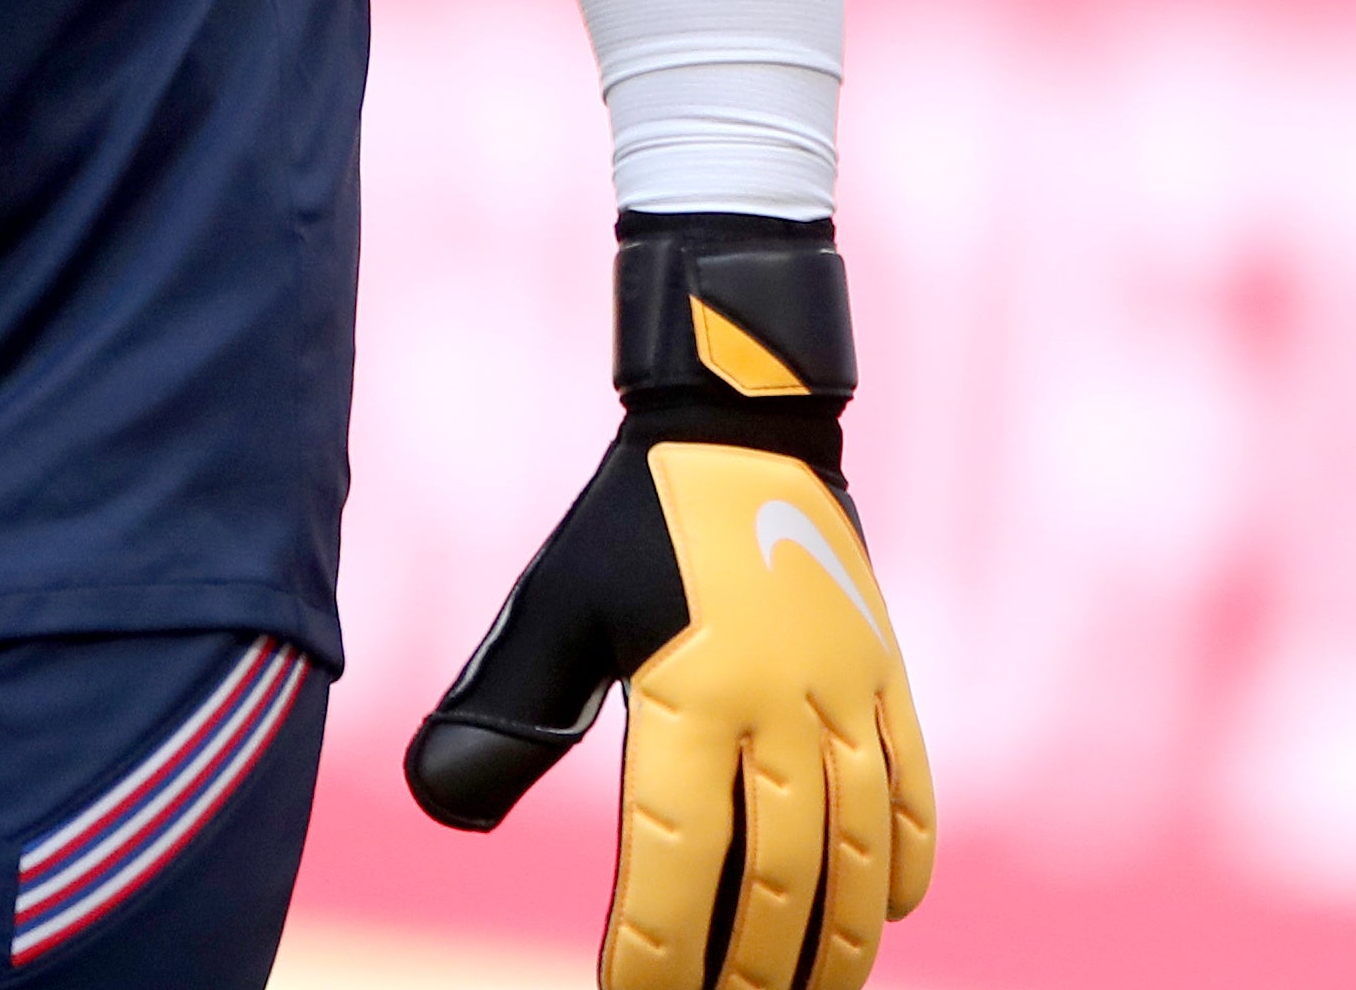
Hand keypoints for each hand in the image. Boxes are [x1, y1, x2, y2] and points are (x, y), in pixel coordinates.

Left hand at [409, 219, 931, 989]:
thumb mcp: (553, 612)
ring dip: (838, 939)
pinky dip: (904, 857)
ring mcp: (846, 695)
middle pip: (777, 881)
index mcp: (691, 701)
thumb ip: (506, 711)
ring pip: (858, 851)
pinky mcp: (886, 675)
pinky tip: (893, 909)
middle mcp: (779, 709)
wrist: (743, 422)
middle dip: (749, 972)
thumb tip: (443, 802)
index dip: (656, 953)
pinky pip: (912, 786)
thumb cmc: (631, 522)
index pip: (676, 867)